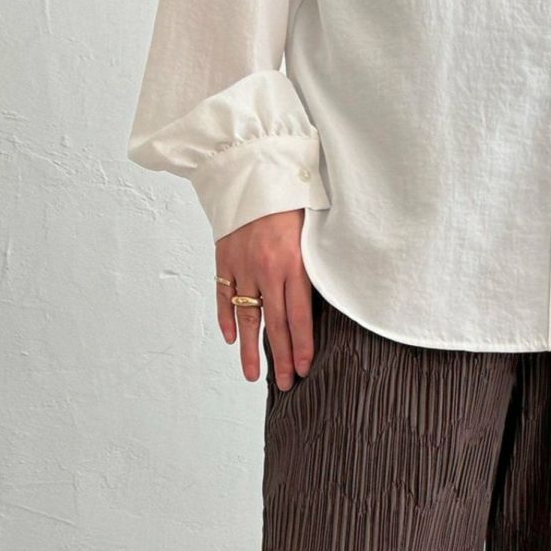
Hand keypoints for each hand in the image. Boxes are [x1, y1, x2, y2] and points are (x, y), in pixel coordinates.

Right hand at [216, 209, 312, 388]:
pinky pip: (223, 294)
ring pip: (248, 317)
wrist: (251, 166)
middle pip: (276, 325)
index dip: (303, 346)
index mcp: (293, 264)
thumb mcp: (313, 226)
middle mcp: (267, 269)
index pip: (301, 317)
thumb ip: (316, 261)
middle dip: (282, 358)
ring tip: (253, 375)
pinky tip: (232, 338)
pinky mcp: (224, 257)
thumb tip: (327, 292)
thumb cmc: (289, 193)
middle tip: (285, 385)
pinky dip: (226, 317)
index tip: (304, 370)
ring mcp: (242, 266)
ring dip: (251, 349)